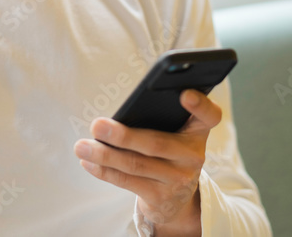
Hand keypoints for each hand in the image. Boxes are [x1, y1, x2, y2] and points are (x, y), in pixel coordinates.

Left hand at [73, 89, 222, 234]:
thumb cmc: (168, 153)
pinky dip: (104, 171)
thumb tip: (116, 117)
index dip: (200, 104)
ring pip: (135, 165)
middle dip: (123, 135)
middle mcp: (193, 156)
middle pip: (156, 143)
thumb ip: (159, 119)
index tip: (185, 93)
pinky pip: (127, 182)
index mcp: (197, 131)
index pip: (210, 115)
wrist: (176, 198)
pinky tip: (88, 162)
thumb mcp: (174, 134)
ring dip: (104, 155)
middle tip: (97, 126)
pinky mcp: (161, 197)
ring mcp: (178, 179)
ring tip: (81, 146)